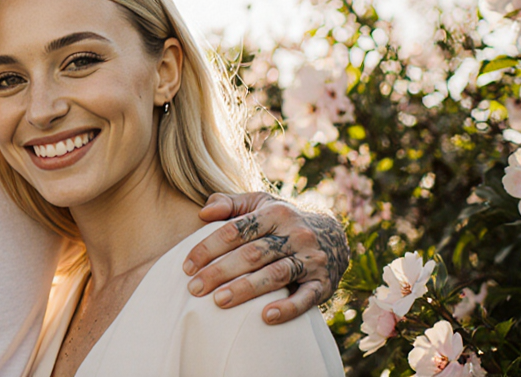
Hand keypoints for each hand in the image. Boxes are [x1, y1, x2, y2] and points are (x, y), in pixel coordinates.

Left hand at [181, 192, 348, 324]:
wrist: (334, 236)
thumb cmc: (283, 221)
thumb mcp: (260, 204)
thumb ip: (230, 204)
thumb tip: (203, 212)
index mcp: (275, 213)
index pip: (235, 231)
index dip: (208, 248)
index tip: (186, 267)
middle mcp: (295, 234)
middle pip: (252, 254)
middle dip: (220, 272)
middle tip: (194, 289)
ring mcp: (311, 259)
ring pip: (275, 274)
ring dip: (246, 289)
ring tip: (219, 301)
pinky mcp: (324, 283)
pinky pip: (306, 297)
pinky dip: (288, 308)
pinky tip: (266, 317)